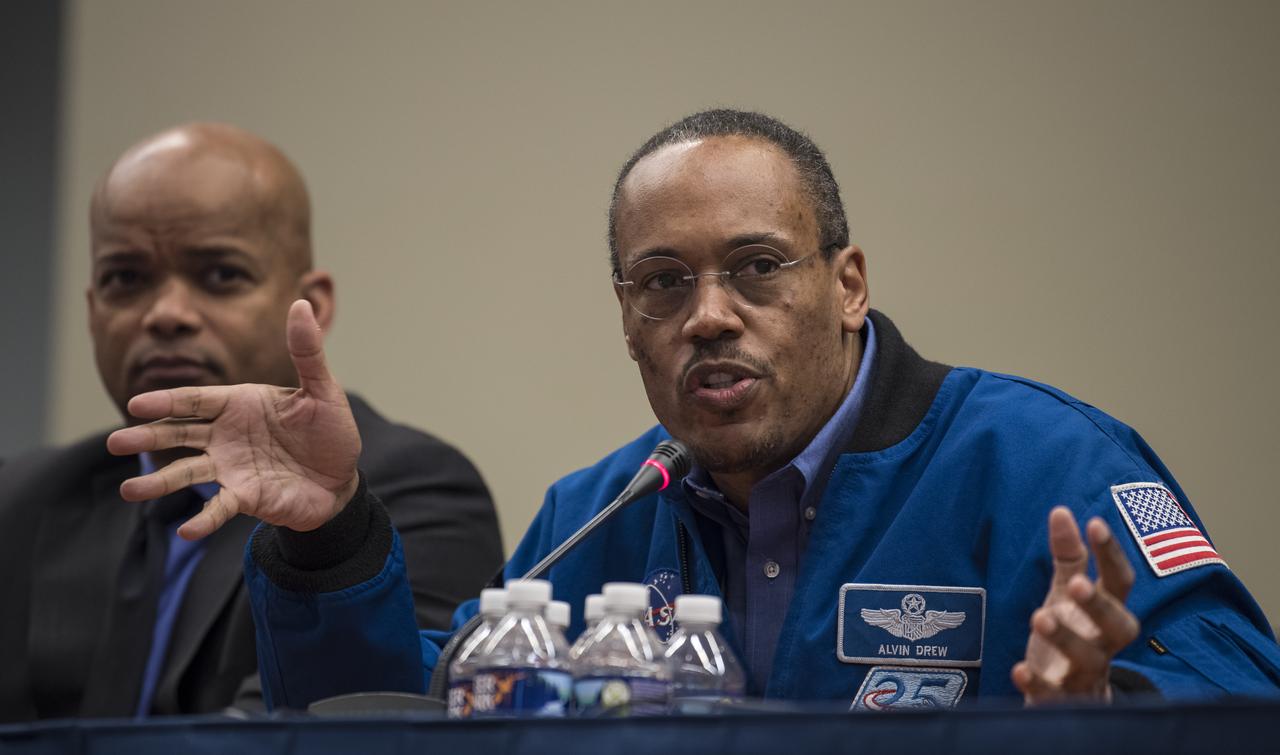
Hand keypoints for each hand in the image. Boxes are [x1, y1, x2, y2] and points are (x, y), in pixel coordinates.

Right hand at [107, 299, 361, 539]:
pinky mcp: (245, 497)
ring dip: (159, 482)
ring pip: (188, 472)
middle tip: (115, 443)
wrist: (342, 480)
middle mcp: (227, 435)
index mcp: (240, 404)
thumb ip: (307, 352)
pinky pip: (219, 508)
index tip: (136, 405)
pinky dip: (204, 518)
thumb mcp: (323, 390)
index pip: (195, 400)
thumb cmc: (331, 432)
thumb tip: (300, 304)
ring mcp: (232, 467)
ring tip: (130, 491)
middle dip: (148, 437)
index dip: (166, 402)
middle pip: (180, 434)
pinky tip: (186, 530)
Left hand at [1011, 506, 1139, 703]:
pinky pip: (1055, 697)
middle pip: (1119, 627)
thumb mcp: (1066, 593)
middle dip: (1100, 605)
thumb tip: (1061, 511)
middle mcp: (1103, 645)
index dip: (1112, 554)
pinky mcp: (1061, 701)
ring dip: (1067, 639)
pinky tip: (1019, 669)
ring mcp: (1085, 675)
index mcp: (1106, 614)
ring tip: (1039, 616)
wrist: (1067, 698)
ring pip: (1088, 661)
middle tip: (1076, 583)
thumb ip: (1068, 557)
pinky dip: (1038, 685)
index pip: (1120, 582)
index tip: (1096, 522)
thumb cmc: (1072, 634)